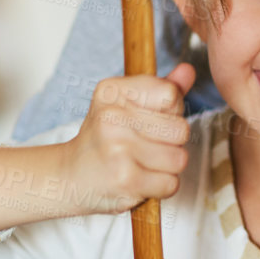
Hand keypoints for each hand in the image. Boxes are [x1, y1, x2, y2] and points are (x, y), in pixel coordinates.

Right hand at [62, 63, 196, 214]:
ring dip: (167, 168)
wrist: (71, 178)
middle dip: (172, 143)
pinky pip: (171, 184)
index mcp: (112, 91)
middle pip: (181, 129)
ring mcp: (117, 149)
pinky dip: (160, 187)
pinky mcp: (125, 180)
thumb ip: (161, 88)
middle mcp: (111, 116)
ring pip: (179, 159)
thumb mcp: (126, 105)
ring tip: (142, 164)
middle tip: (146, 147)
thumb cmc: (104, 140)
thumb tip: (188, 70)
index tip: (148, 120)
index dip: (170, 112)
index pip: (171, 94)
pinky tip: (139, 181)